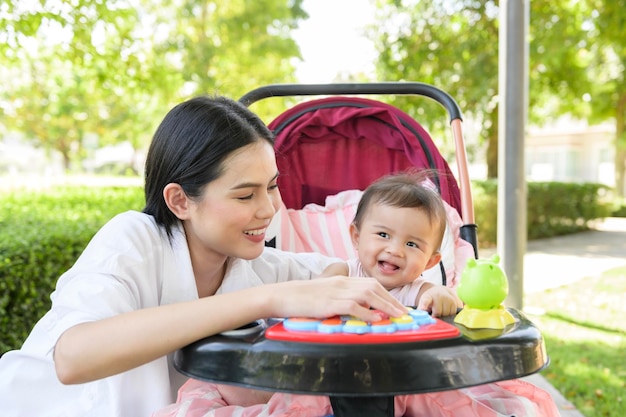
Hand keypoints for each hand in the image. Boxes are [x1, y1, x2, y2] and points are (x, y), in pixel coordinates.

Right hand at [267, 276, 406, 321]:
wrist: (282, 295)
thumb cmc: (301, 298)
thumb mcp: (324, 294)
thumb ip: (340, 298)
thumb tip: (358, 309)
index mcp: (342, 280)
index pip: (370, 284)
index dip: (386, 295)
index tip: (397, 306)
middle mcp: (342, 283)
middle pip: (373, 288)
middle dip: (391, 301)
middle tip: (404, 313)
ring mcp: (336, 292)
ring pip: (368, 295)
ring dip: (385, 306)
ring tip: (396, 316)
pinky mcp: (329, 303)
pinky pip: (353, 306)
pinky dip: (367, 312)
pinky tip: (376, 319)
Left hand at [417, 285, 462, 316]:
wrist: (440, 290)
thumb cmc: (431, 298)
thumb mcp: (424, 301)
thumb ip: (421, 308)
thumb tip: (417, 316)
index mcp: (428, 297)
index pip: (425, 301)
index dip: (423, 306)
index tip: (422, 309)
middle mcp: (439, 296)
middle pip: (438, 313)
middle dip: (436, 315)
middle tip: (434, 312)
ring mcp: (447, 298)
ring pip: (446, 314)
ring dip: (443, 315)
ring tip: (440, 309)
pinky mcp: (455, 301)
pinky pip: (453, 313)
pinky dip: (450, 314)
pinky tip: (446, 309)